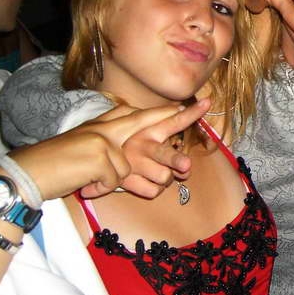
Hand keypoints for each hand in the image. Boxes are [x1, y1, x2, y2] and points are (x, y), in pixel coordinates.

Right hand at [8, 101, 208, 200]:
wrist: (29, 170)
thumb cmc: (59, 163)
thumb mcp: (88, 147)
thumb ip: (111, 143)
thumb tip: (133, 142)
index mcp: (111, 125)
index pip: (149, 116)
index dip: (177, 113)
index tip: (204, 105)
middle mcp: (112, 129)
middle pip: (159, 135)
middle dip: (177, 154)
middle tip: (189, 165)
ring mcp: (108, 141)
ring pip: (141, 171)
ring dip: (124, 185)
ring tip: (96, 181)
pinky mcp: (102, 157)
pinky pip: (118, 183)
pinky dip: (101, 189)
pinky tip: (85, 185)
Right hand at [92, 98, 209, 197]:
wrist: (85, 153)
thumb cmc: (120, 138)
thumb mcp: (132, 122)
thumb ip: (156, 117)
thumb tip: (180, 108)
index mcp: (147, 129)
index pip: (173, 120)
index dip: (192, 112)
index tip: (208, 102)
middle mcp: (142, 146)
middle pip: (165, 155)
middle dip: (177, 160)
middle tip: (185, 166)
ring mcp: (134, 165)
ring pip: (164, 177)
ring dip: (166, 178)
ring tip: (157, 171)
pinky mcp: (126, 182)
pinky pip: (153, 191)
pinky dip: (154, 189)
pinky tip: (147, 182)